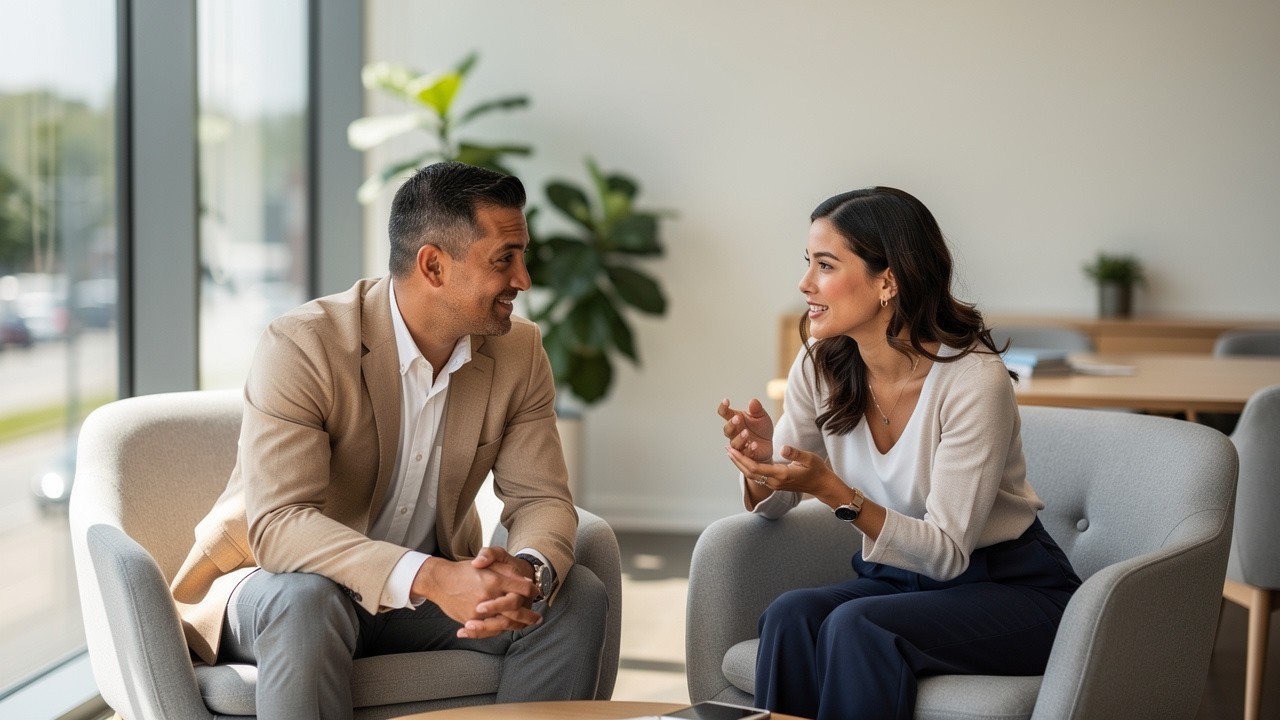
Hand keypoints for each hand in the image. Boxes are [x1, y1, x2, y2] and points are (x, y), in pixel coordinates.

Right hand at [412, 553, 541, 639]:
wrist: (440, 581)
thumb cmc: (465, 570)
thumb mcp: (488, 563)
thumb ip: (506, 571)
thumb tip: (524, 580)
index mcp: (495, 580)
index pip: (522, 588)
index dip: (532, 590)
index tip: (536, 592)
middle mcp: (489, 596)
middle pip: (516, 610)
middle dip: (529, 615)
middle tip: (538, 618)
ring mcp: (479, 611)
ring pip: (504, 623)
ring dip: (518, 625)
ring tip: (526, 626)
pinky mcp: (470, 620)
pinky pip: (488, 630)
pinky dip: (500, 630)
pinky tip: (506, 629)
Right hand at [718, 398, 773, 462]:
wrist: (768, 445)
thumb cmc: (761, 429)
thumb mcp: (762, 417)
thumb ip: (757, 410)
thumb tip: (753, 401)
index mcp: (735, 420)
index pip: (725, 414)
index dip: (723, 408)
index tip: (726, 401)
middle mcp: (734, 432)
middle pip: (727, 429)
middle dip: (731, 424)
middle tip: (737, 418)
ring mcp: (739, 444)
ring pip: (734, 443)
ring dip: (739, 438)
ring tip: (746, 433)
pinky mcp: (746, 454)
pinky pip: (745, 453)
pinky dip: (749, 449)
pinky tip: (754, 444)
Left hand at [726, 444, 841, 500]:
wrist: (822, 485)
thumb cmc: (817, 470)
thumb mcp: (809, 458)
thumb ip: (795, 453)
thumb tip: (782, 447)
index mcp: (782, 475)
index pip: (756, 468)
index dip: (742, 459)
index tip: (732, 450)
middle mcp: (775, 482)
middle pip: (750, 473)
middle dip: (737, 461)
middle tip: (727, 448)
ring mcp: (774, 484)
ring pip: (753, 475)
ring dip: (741, 464)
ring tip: (731, 452)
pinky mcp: (775, 484)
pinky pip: (758, 476)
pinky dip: (749, 467)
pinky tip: (744, 458)